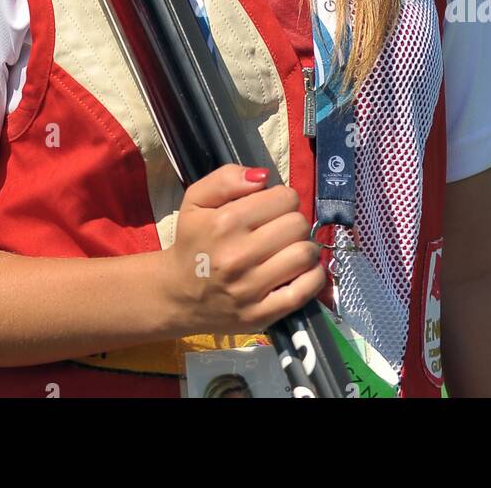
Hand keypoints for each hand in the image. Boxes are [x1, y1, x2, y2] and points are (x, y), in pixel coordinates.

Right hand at [159, 164, 325, 335]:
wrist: (177, 295)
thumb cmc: (192, 242)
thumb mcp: (196, 200)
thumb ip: (226, 178)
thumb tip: (263, 176)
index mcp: (224, 223)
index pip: (283, 198)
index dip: (282, 198)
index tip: (273, 207)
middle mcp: (238, 256)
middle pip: (297, 224)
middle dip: (293, 221)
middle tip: (281, 229)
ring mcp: (251, 288)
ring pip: (305, 254)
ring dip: (305, 247)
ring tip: (290, 248)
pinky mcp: (262, 315)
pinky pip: (305, 291)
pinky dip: (313, 277)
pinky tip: (300, 270)